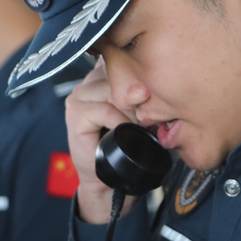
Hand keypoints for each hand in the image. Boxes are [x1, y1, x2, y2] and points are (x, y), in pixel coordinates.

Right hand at [65, 59, 138, 222]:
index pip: (124, 59)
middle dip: (139, 96)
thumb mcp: (143, 114)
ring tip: (137, 127)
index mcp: (105, 76)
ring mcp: (79, 96)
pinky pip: (104, 109)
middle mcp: (90, 82)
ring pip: (113, 90)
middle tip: (148, 117)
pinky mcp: (75, 113)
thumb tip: (164, 79)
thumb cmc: (128, 148)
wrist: (109, 181)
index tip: (154, 94)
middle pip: (120, 74)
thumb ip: (147, 95)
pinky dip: (119, 122)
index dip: (141, 74)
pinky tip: (124, 133)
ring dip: (131, 110)